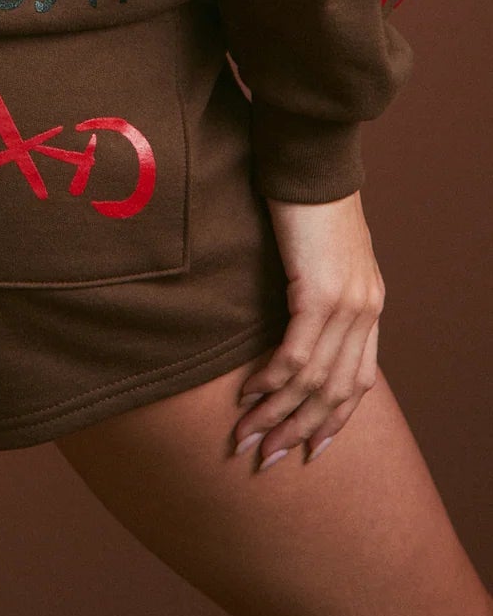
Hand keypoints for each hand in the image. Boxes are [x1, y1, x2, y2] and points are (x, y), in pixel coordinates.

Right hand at [231, 190, 384, 472]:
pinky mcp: (319, 293)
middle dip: (300, 430)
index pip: (359, 379)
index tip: (307, 446)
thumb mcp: (320, 250)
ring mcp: (346, 304)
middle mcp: (365, 310)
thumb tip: (290, 313)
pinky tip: (250, 393)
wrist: (311, 158)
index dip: (334, 418)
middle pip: (337, 392)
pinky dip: (273, 381)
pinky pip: (297, 354)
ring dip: (279, 414)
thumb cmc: (306, 196)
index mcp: (368, 303)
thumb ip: (315, 285)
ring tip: (247, 436)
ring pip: (315, 381)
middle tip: (267, 457)